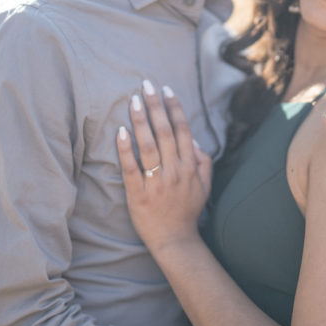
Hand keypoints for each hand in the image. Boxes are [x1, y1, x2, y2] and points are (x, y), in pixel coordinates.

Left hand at [117, 81, 211, 253]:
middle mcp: (174, 171)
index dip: (174, 107)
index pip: (183, 130)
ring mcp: (156, 182)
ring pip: (148, 146)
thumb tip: (193, 138)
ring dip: (141, 121)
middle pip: (165, 132)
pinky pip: (131, 168)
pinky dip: (126, 149)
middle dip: (156, 106)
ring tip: (134, 101)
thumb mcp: (205, 185)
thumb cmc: (188, 210)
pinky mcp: (138, 194)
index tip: (165, 89)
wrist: (175, 240)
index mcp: (190, 167)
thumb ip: (203, 161)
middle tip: (146, 85)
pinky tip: (121, 131)